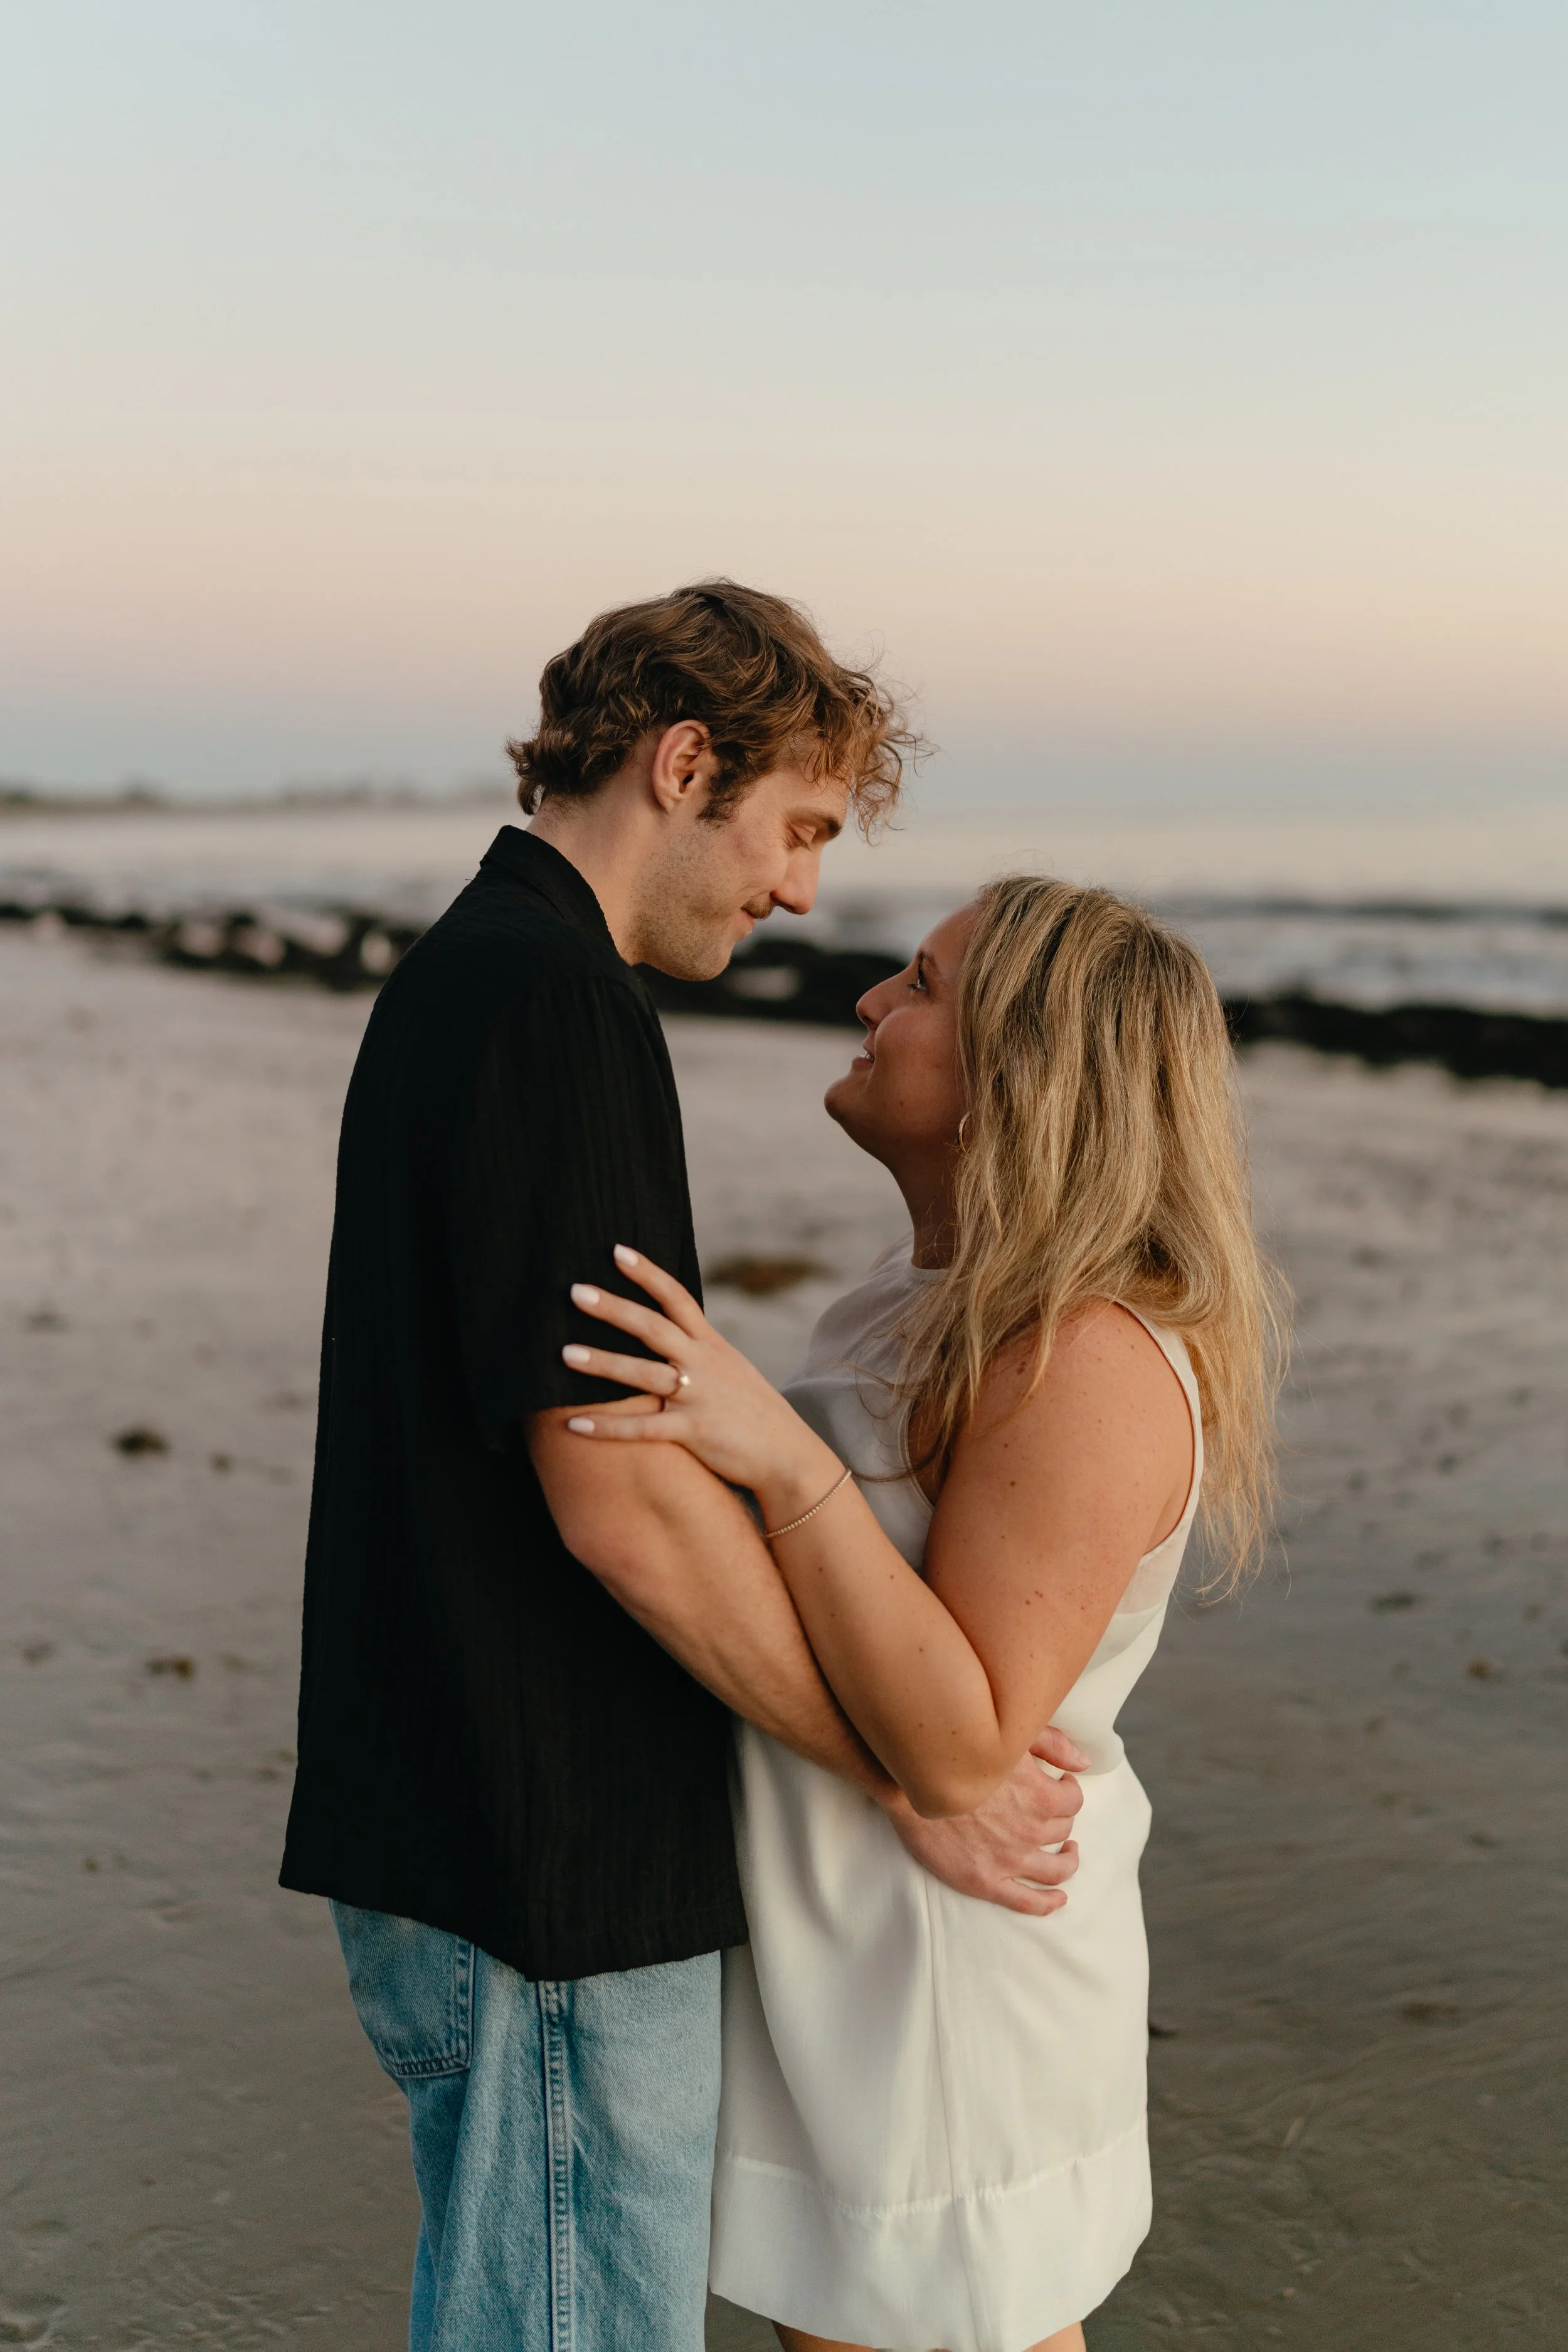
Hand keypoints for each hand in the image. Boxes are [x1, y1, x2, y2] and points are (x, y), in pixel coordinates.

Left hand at [561, 1245, 838, 1505]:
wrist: (789, 1456)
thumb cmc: (754, 1414)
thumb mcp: (732, 1371)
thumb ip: (699, 1351)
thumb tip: (666, 1333)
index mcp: (712, 1346)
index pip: (678, 1298)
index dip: (647, 1273)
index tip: (616, 1251)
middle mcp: (704, 1364)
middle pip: (653, 1328)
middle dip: (614, 1308)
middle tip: (574, 1291)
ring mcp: (699, 1397)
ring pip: (644, 1374)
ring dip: (602, 1363)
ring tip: (564, 1353)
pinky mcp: (695, 1433)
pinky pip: (644, 1429)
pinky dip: (608, 1428)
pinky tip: (574, 1425)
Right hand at [882, 1726, 1086, 1916]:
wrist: (909, 1782)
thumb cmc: (958, 1754)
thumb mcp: (1009, 1738)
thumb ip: (1052, 1745)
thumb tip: (1084, 1764)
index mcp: (1041, 1795)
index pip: (1073, 1800)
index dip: (1069, 1791)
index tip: (1060, 1785)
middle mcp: (1031, 1831)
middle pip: (1062, 1830)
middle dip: (1062, 1821)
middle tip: (1052, 1814)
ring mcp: (1009, 1860)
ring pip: (1056, 1870)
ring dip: (1068, 1862)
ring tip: (1067, 1853)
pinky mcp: (985, 1881)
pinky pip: (1028, 1902)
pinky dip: (1049, 1903)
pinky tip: (1058, 1899)